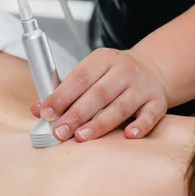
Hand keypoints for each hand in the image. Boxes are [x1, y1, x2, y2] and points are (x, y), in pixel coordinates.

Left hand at [30, 48, 169, 141]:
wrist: (152, 69)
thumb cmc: (112, 75)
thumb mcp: (89, 73)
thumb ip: (64, 90)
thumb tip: (37, 109)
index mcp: (102, 59)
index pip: (79, 77)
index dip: (61, 96)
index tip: (46, 112)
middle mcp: (123, 70)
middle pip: (98, 94)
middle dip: (76, 114)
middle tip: (59, 131)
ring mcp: (142, 86)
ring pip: (120, 106)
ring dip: (99, 123)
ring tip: (81, 137)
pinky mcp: (157, 102)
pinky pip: (150, 115)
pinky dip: (139, 126)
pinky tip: (127, 135)